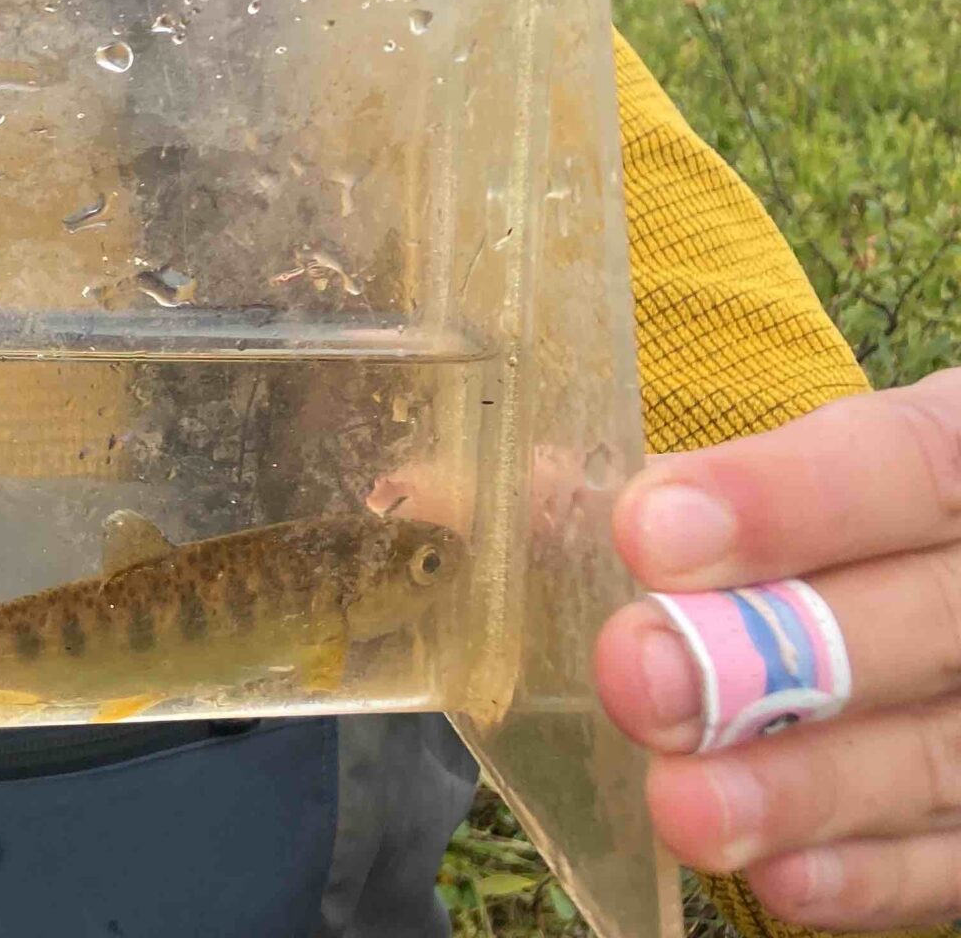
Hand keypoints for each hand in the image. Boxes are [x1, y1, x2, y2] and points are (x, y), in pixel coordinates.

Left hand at [594, 371, 960, 929]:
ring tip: (681, 804)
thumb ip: (661, 486)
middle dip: (772, 656)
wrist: (957, 571)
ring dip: (807, 787)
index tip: (649, 530)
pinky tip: (775, 879)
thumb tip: (435, 494)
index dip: (787, 500)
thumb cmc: (845, 517)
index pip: (903, 464)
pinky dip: (873, 874)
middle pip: (929, 618)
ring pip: (943, 753)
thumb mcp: (800, 464)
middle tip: (634, 678)